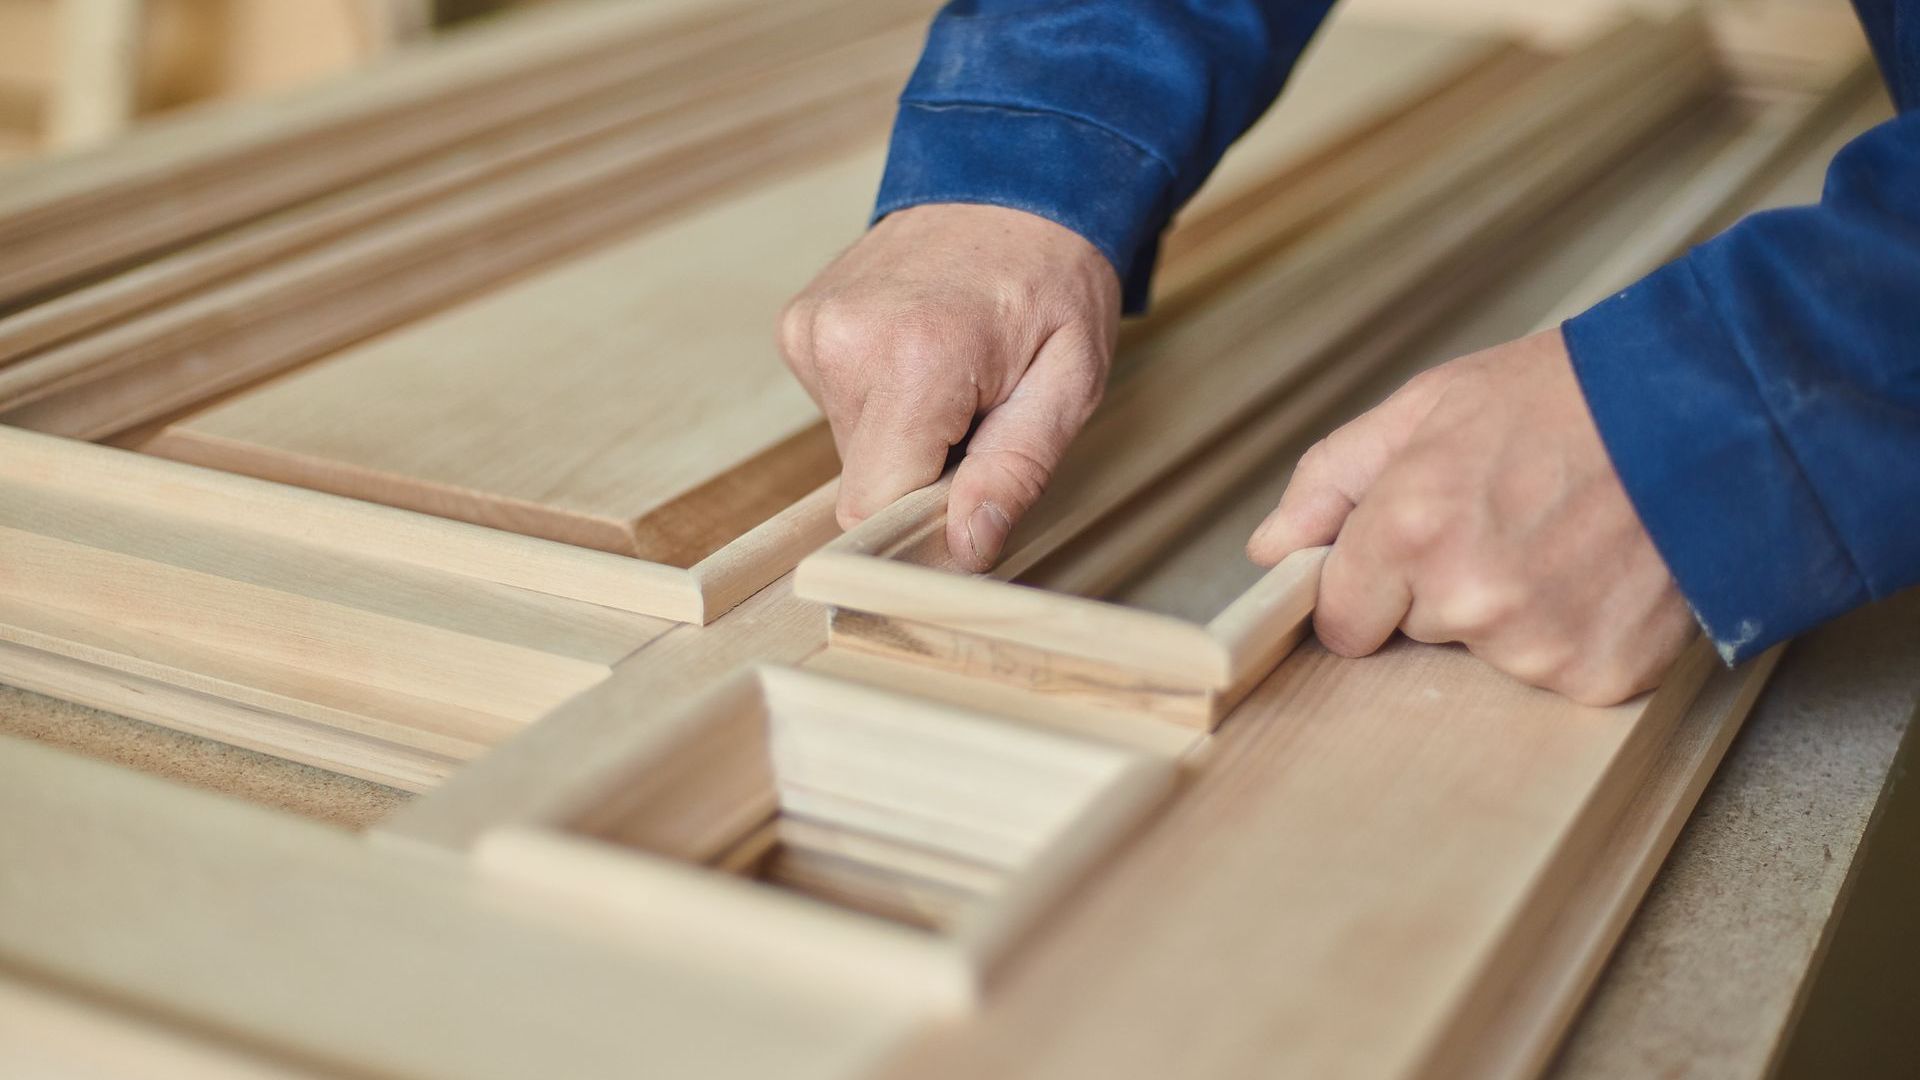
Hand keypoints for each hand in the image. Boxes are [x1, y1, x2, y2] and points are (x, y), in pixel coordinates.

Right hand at [778, 203, 1120, 569]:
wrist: (1013, 176)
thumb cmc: (1054, 278)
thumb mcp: (1070, 381)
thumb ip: (1015, 471)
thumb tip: (965, 549)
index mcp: (915, 358)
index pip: (873, 506)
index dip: (919, 524)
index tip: (964, 502)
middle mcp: (845, 341)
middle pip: (865, 479)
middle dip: (922, 470)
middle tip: (977, 414)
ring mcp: (812, 328)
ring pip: (851, 445)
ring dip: (904, 432)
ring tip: (953, 372)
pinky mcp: (798, 324)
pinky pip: (838, 403)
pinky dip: (880, 397)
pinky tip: (919, 351)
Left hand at [1246, 328, 1695, 704]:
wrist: (1710, 411)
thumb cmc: (1564, 399)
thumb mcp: (1427, 408)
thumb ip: (1331, 483)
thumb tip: (1270, 550)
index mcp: (1410, 528)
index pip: (1339, 620)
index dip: (1369, 586)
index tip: (1406, 556)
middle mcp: (1467, 597)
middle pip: (1415, 633)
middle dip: (1444, 586)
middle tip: (1508, 517)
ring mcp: (1537, 645)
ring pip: (1484, 655)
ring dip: (1512, 611)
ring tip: (1563, 538)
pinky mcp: (1599, 676)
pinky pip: (1553, 674)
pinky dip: (1573, 634)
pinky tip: (1601, 574)